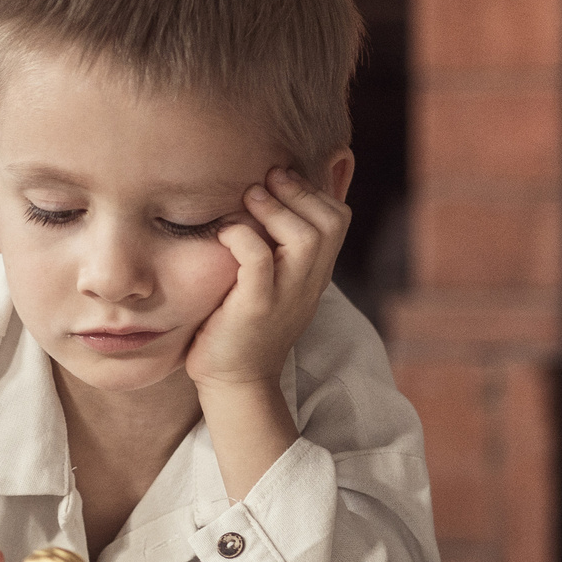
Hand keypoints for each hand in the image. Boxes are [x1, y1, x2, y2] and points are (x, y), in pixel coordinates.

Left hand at [184, 166, 350, 392]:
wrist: (235, 382)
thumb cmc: (242, 325)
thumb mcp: (270, 282)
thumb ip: (276, 249)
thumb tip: (259, 198)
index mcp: (315, 273)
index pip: (337, 219)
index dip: (312, 191)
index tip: (279, 180)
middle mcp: (309, 282)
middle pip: (331, 222)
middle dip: (298, 191)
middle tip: (264, 180)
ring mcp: (286, 296)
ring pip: (306, 238)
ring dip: (275, 209)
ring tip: (248, 197)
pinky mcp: (256, 308)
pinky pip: (259, 261)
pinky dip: (243, 238)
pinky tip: (224, 233)